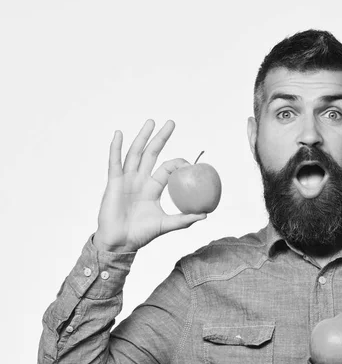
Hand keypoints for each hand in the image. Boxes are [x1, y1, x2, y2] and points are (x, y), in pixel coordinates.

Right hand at [93, 119, 206, 251]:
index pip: (167, 168)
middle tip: (171, 122)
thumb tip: (206, 215)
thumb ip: (184, 219)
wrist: (120, 242)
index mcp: (153, 188)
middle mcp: (140, 180)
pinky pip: (115, 163)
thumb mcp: (167, 225)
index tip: (191, 163)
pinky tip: (119, 134)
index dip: (179, 163)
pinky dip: (116, 148)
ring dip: (143, 137)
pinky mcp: (114, 183)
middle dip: (161, 137)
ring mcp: (126, 180)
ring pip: (135, 153)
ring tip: (151, 121)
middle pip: (151, 153)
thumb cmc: (141, 234)